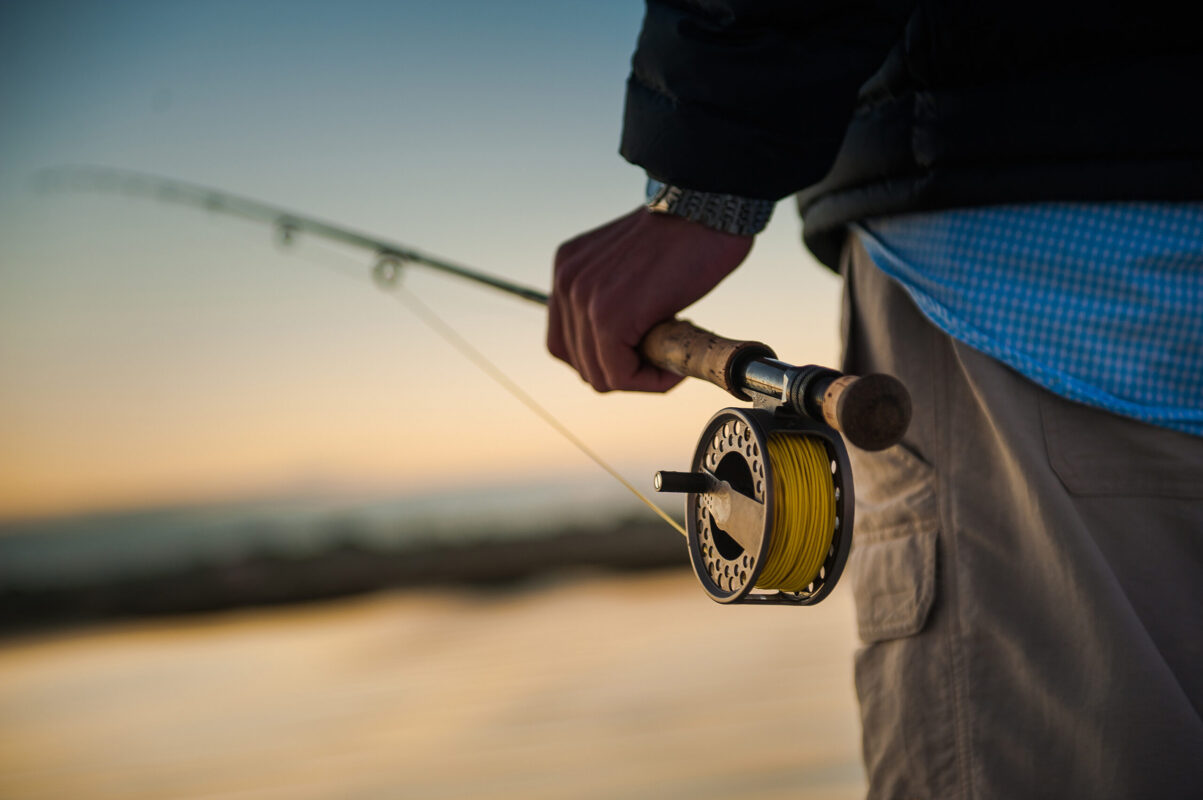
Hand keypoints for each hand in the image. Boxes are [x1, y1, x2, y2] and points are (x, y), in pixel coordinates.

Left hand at [547, 207, 752, 391]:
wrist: (708, 211)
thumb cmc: (686, 237)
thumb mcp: (629, 265)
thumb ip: (614, 297)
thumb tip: (624, 346)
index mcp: (568, 270)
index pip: (567, 341)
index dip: (604, 358)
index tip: (640, 352)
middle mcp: (566, 282)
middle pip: (579, 361)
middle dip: (622, 370)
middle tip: (660, 357)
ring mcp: (583, 299)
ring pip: (599, 374)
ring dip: (639, 377)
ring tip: (671, 357)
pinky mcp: (608, 317)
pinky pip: (620, 375)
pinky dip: (650, 381)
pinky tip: (674, 366)